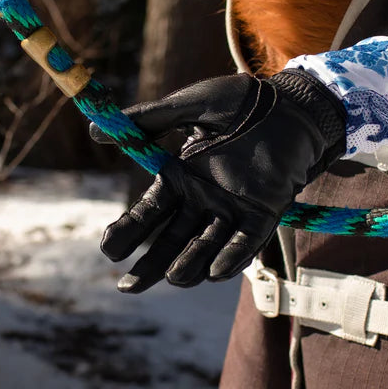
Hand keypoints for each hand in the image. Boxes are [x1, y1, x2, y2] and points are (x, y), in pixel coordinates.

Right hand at [91, 69, 345, 292]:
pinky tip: (216, 271)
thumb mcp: (191, 106)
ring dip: (190, 266)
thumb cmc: (242, 101)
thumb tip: (94, 131)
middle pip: (170, 241)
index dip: (128, 231)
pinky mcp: (264, 214)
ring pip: (205, 248)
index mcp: (181, 178)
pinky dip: (232, 257)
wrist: (293, 103)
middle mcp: (203, 200)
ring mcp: (233, 210)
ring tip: (174, 277)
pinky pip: (245, 242)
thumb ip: (150, 120)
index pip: (148, 213)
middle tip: (127, 287)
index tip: (108, 249)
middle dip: (149, 266)